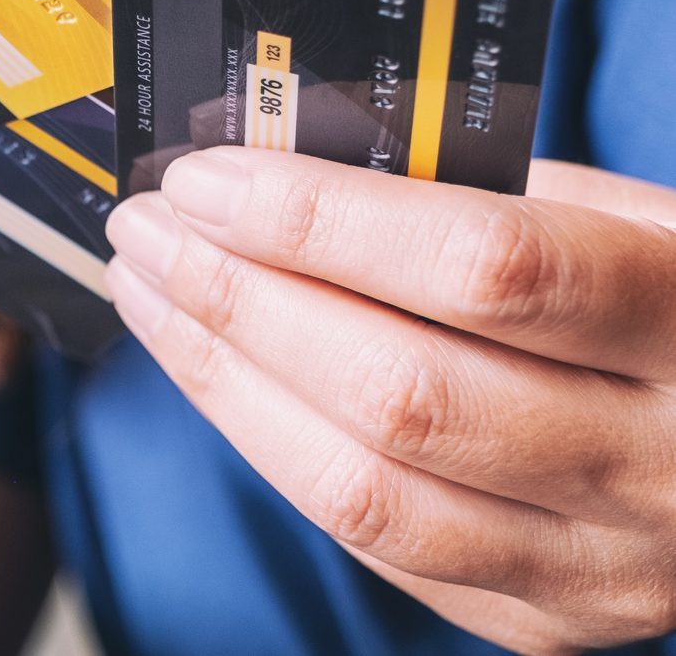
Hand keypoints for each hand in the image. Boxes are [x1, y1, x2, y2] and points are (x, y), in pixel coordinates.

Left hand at [105, 149, 675, 654]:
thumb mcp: (626, 211)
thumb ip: (479, 190)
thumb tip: (293, 162)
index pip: (482, 271)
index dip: (319, 222)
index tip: (206, 177)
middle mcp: (659, 469)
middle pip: (399, 394)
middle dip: (237, 300)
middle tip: (146, 227)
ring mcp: (599, 568)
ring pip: (366, 491)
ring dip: (223, 380)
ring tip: (149, 292)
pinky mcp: (541, 619)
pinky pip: (374, 541)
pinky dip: (272, 445)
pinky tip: (216, 371)